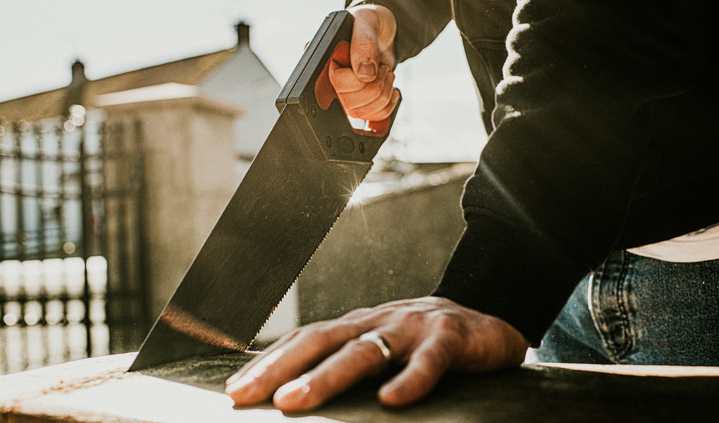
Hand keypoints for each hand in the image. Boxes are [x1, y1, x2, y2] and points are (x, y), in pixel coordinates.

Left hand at [225, 296, 529, 411]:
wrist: (484, 317)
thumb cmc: (419, 340)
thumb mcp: (377, 347)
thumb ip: (342, 363)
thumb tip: (292, 392)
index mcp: (354, 326)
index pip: (302, 340)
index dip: (267, 362)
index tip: (234, 390)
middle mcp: (375, 322)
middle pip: (320, 342)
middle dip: (279, 368)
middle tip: (245, 395)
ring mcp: (410, 327)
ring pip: (363, 351)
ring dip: (325, 376)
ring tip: (294, 400)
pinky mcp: (448, 337)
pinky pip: (428, 361)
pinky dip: (410, 380)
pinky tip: (392, 401)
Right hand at [330, 4, 399, 121]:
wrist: (382, 30)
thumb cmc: (370, 22)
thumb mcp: (367, 22)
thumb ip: (363, 44)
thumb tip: (365, 74)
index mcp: (323, 59)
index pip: (337, 83)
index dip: (359, 76)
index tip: (371, 62)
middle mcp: (328, 80)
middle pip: (350, 104)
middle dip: (375, 86)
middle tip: (381, 67)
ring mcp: (342, 94)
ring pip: (361, 113)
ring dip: (383, 94)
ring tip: (385, 74)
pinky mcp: (358, 102)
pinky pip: (372, 117)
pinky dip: (387, 105)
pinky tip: (389, 88)